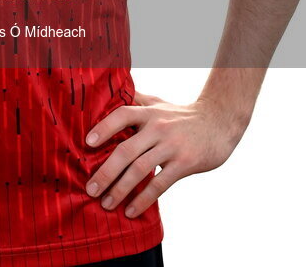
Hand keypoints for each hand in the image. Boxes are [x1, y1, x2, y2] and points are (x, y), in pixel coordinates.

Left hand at [84, 91, 247, 217]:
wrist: (218, 123)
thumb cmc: (181, 115)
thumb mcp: (158, 103)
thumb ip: (136, 100)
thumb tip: (109, 94)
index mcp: (148, 112)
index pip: (121, 115)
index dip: (103, 127)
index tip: (87, 144)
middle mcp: (157, 127)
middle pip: (125, 150)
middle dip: (105, 172)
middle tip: (90, 189)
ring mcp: (171, 146)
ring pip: (139, 170)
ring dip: (120, 189)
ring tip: (106, 204)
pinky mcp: (184, 163)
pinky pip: (159, 184)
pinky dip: (143, 199)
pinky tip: (131, 211)